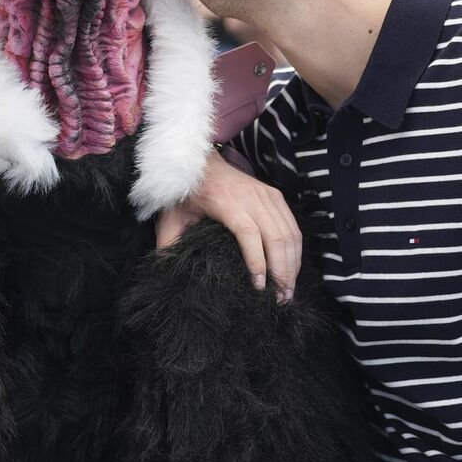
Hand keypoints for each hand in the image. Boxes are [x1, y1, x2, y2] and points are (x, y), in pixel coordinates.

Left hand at [156, 152, 301, 299]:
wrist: (200, 161)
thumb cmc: (185, 192)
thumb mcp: (171, 217)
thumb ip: (168, 244)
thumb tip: (166, 273)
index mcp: (226, 201)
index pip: (249, 233)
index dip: (257, 261)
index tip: (259, 288)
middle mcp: (252, 197)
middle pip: (276, 237)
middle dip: (281, 272)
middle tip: (280, 299)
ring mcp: (267, 195)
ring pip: (289, 234)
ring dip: (292, 265)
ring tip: (288, 292)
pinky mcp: (275, 196)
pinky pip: (293, 227)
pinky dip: (295, 251)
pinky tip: (292, 271)